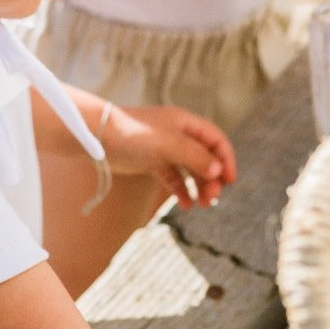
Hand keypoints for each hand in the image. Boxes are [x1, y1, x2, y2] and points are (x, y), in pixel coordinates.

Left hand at [102, 103, 236, 208]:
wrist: (99, 137)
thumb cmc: (134, 134)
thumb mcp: (169, 144)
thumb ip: (195, 156)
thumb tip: (218, 170)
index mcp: (185, 123)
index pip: (216, 139)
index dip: (226, 159)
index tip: (230, 181)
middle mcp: (178, 134)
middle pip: (205, 157)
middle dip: (213, 178)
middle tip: (212, 199)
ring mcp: (165, 148)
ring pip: (191, 169)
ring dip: (200, 186)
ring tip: (202, 205)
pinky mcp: (152, 161)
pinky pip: (173, 177)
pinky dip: (181, 190)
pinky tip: (184, 204)